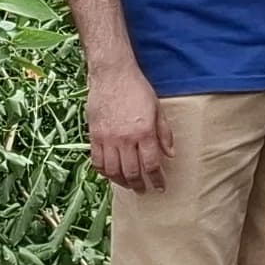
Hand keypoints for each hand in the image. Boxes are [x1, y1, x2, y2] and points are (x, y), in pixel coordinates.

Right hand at [86, 64, 172, 191]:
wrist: (112, 74)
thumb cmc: (137, 89)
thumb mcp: (157, 108)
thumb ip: (164, 133)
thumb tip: (170, 154)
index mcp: (144, 132)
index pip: (151, 164)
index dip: (156, 179)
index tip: (160, 187)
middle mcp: (125, 139)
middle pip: (132, 172)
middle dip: (139, 185)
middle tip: (143, 190)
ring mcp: (107, 138)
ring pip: (113, 171)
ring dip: (121, 182)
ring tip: (128, 185)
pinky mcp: (94, 135)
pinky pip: (97, 161)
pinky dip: (104, 172)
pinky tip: (111, 174)